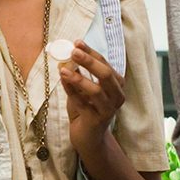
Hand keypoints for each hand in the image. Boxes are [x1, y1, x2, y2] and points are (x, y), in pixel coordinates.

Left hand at [56, 39, 125, 155]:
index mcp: (117, 85)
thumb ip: (80, 72)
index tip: (77, 42)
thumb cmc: (86, 108)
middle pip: (105, 75)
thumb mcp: (84, 88)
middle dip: (89, 62)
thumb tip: (68, 54)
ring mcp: (108, 110)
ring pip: (96, 90)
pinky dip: (71, 91)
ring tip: (63, 69)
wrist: (87, 136)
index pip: (105, 64)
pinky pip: (82, 103)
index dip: (91, 52)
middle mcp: (117, 96)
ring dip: (79, 78)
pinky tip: (62, 81)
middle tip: (73, 52)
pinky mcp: (96, 121)